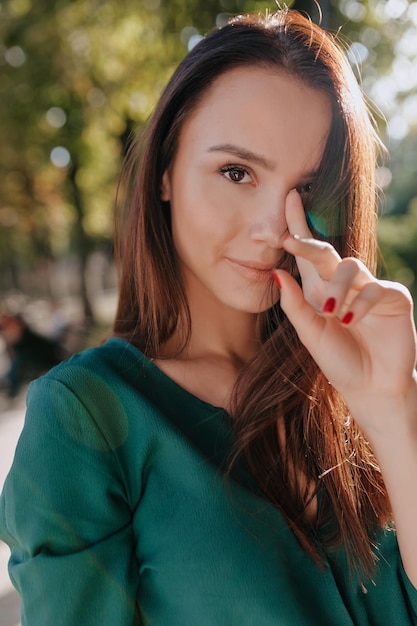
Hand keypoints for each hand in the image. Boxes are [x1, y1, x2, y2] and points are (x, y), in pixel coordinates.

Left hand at [273, 190, 416, 432]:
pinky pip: (375, 288)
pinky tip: (351, 321)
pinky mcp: (393, 297)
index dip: (299, 226)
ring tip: (330, 314)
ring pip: (349, 267)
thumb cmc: (339, 361)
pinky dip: (361, 303)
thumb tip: (276, 272)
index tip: (289, 198)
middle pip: (325, 251)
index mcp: (320, 290)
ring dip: (336, 289)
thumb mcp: (310, 334)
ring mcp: (369, 288)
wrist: (371, 386)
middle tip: (290, 241)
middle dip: (307, 243)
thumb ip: (294, 305)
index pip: (308, 254)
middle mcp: (344, 284)